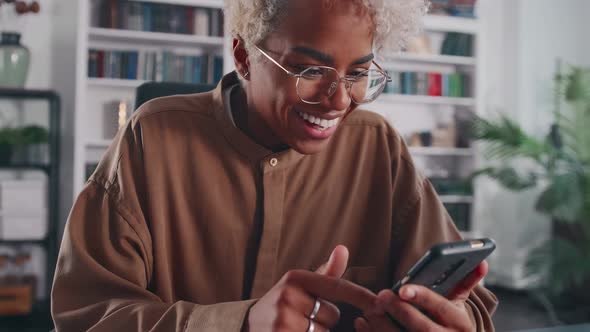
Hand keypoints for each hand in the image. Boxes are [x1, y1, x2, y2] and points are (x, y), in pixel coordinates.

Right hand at [246, 245, 375, 331]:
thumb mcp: (299, 285)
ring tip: (297, 327)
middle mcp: (287, 297)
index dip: (361, 297)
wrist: (247, 326)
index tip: (380, 304)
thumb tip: (343, 249)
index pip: (337, 287)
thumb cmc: (283, 304)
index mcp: (295, 278)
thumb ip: (326, 273)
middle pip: (332, 315)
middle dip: (324, 319)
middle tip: (303, 316)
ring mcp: (283, 321)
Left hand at [355, 261, 487, 331]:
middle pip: (424, 329)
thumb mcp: (459, 305)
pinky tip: (362, 324)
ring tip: (368, 310)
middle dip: (401, 312)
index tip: (403, 288)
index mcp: (461, 324)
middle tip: (380, 296)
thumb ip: (465, 282)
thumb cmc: (449, 324)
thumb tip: (481, 262)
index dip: (423, 297)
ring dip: (383, 326)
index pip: (443, 308)